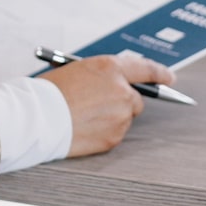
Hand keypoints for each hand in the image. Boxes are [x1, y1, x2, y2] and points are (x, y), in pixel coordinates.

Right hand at [37, 54, 173, 157]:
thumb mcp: (76, 71)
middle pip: (135, 99)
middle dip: (123, 102)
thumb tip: (114, 85)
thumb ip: (101, 76)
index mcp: (110, 68)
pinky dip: (103, 132)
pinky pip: (114, 133)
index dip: (160, 73)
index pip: (146, 69)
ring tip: (82, 116)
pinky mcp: (114, 137)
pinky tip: (83, 127)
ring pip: (123, 118)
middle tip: (102, 105)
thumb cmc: (47, 91)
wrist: (35, 116)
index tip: (169, 78)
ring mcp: (120, 115)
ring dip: (110, 117)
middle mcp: (121, 90)